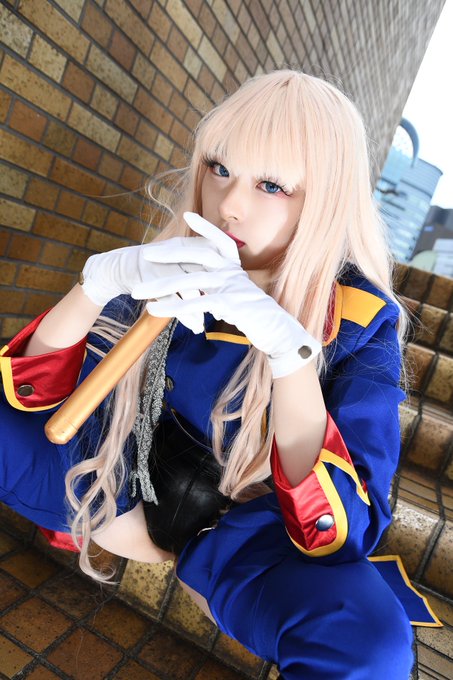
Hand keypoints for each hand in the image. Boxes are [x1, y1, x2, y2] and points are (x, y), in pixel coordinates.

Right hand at [80, 230, 228, 331]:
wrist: (120, 267)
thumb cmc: (154, 266)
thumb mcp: (176, 259)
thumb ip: (198, 264)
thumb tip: (223, 275)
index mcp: (184, 246)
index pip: (211, 258)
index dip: (225, 276)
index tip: (235, 294)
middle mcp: (176, 253)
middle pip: (203, 273)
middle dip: (217, 293)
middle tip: (229, 310)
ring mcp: (162, 266)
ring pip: (188, 288)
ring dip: (201, 307)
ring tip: (210, 321)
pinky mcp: (149, 279)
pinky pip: (171, 299)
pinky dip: (184, 314)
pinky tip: (195, 326)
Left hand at [136, 213, 320, 377]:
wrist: (278, 332)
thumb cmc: (257, 317)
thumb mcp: (240, 297)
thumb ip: (224, 290)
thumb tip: (211, 296)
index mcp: (235, 267)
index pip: (220, 240)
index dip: (205, 227)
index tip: (188, 214)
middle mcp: (232, 272)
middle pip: (196, 254)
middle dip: (169, 253)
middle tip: (145, 254)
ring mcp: (231, 286)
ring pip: (189, 281)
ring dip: (159, 286)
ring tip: (137, 291)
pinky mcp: (228, 304)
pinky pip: (194, 303)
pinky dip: (171, 307)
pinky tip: (153, 310)